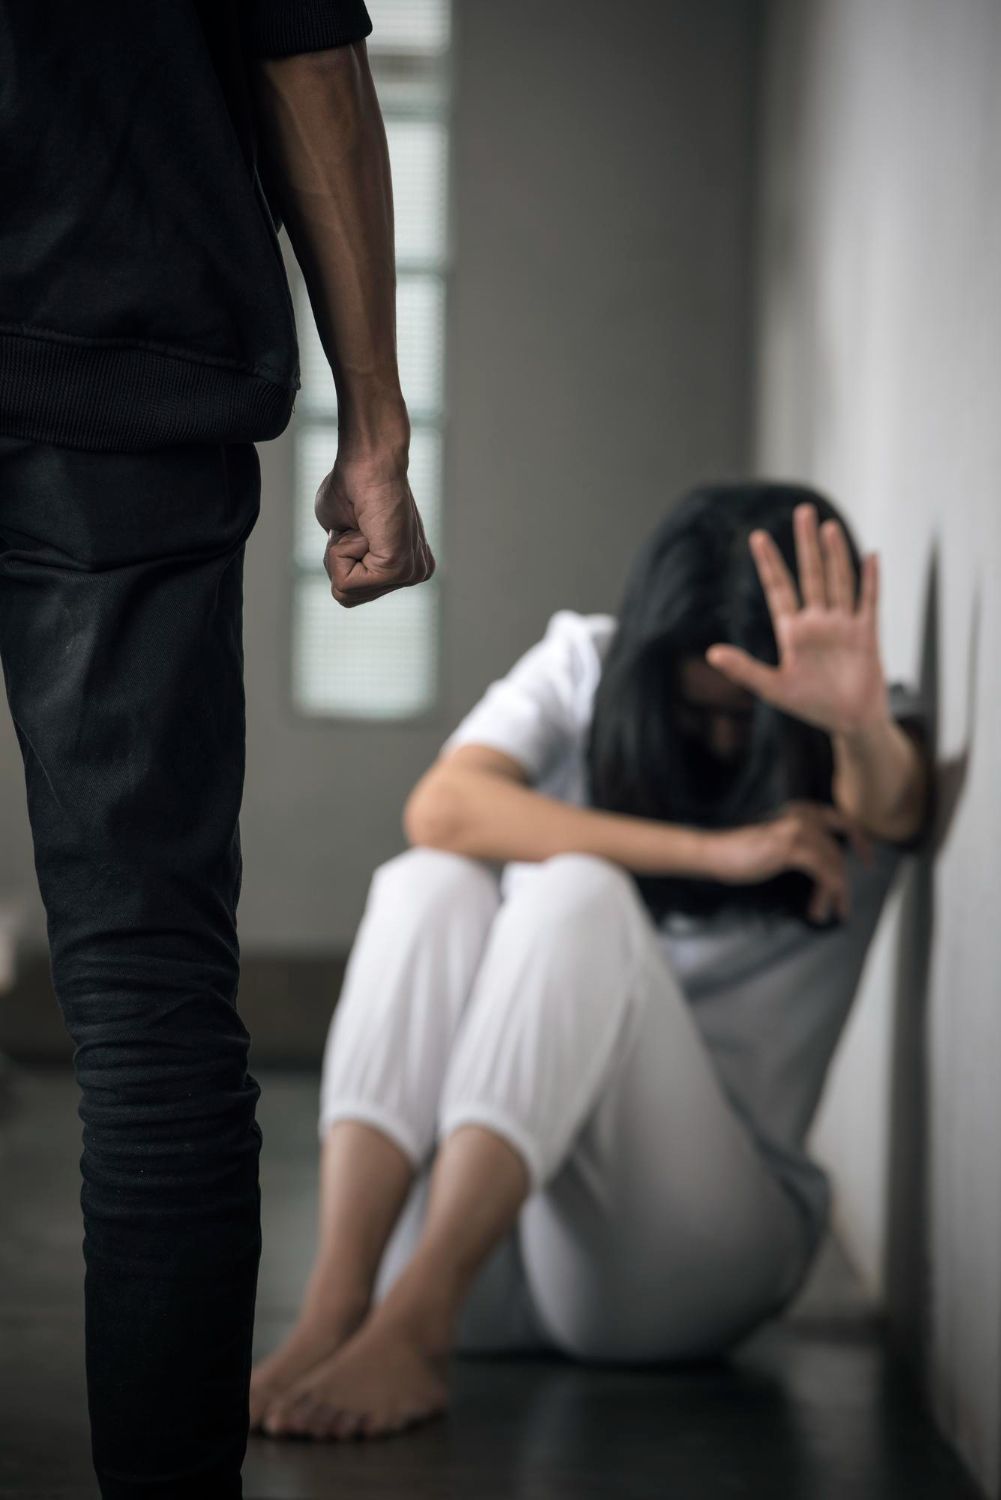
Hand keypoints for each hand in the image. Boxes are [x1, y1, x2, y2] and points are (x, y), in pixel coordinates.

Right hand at [315, 454, 435, 607]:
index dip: (340, 559)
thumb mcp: (345, 533)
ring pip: (346, 591)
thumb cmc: (352, 485)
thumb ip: (351, 558)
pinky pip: (346, 582)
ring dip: (340, 553)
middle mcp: (416, 573)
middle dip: (339, 560)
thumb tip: (347, 571)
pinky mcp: (398, 569)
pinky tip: (363, 528)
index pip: (353, 591)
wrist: (369, 457)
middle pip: (349, 597)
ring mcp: (410, 574)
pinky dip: (342, 552)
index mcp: (407, 566)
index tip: (356, 527)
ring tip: (361, 526)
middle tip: (356, 526)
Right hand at [704, 800, 873, 922]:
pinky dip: (827, 894)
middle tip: (845, 903)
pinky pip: (824, 873)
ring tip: (827, 913)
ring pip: (833, 864)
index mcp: (800, 811)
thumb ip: (800, 843)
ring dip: (834, 893)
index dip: (859, 839)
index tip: (867, 859)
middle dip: (844, 879)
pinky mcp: (791, 848)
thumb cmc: (739, 852)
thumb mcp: (776, 841)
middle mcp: (803, 816)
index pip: (841, 820)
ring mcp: (798, 830)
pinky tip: (817, 910)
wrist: (714, 852)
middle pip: (838, 849)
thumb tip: (824, 864)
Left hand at [705, 503, 887, 734]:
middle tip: (802, 512)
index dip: (768, 564)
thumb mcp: (773, 688)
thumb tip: (711, 653)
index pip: (778, 589)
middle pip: (810, 575)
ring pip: (838, 581)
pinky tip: (870, 556)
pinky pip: (869, 601)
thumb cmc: (810, 706)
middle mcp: (818, 622)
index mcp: (793, 632)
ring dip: (835, 554)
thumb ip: (744, 669)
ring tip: (828, 527)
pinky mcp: (866, 634)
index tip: (756, 537)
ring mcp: (843, 625)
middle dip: (805, 545)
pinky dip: (870, 579)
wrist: (849, 723)